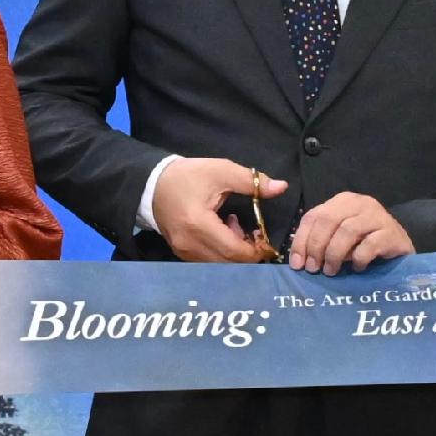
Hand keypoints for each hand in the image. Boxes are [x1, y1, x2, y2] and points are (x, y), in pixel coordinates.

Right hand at [152, 155, 285, 264]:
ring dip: (234, 253)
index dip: (255, 250)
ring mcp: (183, 251)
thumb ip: (253, 182)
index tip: (266, 240)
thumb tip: (282, 187)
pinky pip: (208, 261)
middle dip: (248, 253)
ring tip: (236, 229)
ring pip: (219, 265)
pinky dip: (222, 253)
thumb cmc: (188, 176)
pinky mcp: (180, 253)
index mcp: (198, 224)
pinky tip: (223, 233)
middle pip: (228, 262)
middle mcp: (189, 244)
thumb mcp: (221, 171)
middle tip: (256, 235)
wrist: (153, 183)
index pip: (234, 250)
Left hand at [287, 190, 415, 275]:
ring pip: (347, 230)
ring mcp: (378, 215)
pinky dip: (358, 259)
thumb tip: (298, 260)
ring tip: (331, 271)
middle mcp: (360, 203)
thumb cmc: (365, 244)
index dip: (301, 241)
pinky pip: (369, 245)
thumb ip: (320, 241)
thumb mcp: (338, 239)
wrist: (401, 250)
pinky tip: (357, 268)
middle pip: (328, 220)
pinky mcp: (392, 232)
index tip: (296, 264)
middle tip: (314, 269)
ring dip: (334, 254)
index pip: (313, 216)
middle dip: (316, 247)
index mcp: (342, 201)